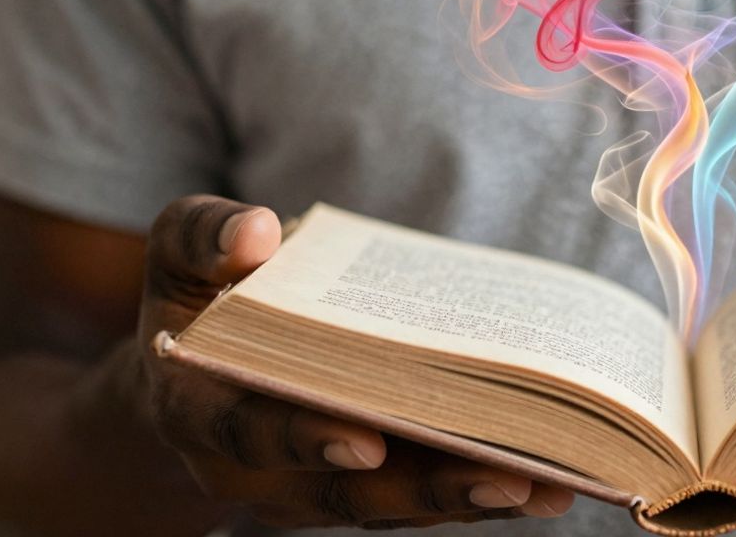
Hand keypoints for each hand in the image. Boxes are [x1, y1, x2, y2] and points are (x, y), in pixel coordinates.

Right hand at [137, 196, 573, 528]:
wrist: (202, 364)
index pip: (250, 430)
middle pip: (346, 492)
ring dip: (473, 497)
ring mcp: (318, 485)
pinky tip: (553, 479)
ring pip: (398, 504)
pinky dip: (484, 489)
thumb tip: (254, 231)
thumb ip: (202, 238)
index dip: (304, 435)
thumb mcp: (182, 256)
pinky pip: (426, 498)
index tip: (362, 436)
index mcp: (202, 411)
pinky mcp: (369, 486)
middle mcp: (261, 470)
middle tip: (504, 475)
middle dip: (427, 484)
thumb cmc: (202, 298)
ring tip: (551, 483)